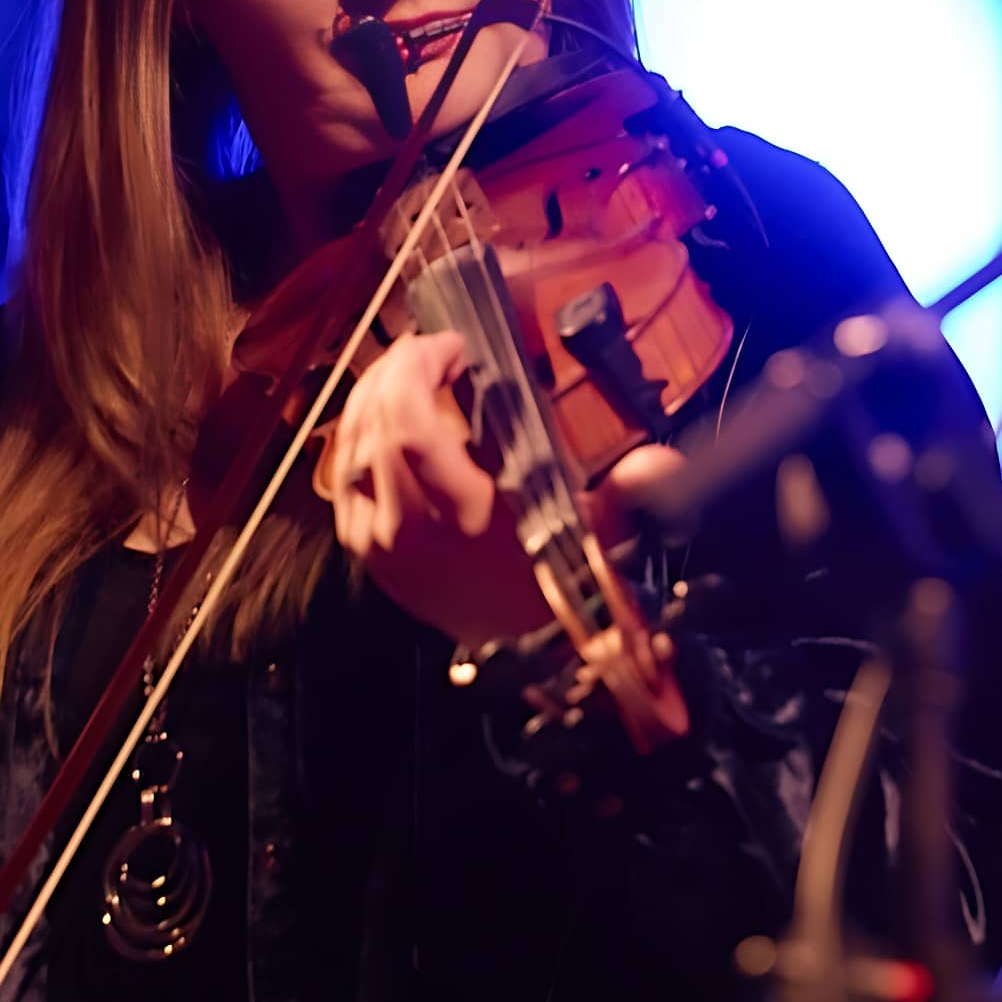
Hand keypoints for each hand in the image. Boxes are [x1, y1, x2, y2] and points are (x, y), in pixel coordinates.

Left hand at [318, 330, 690, 661]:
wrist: (522, 655)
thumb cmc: (554, 593)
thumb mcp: (595, 539)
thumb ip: (626, 495)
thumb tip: (660, 465)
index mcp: (456, 518)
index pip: (408, 423)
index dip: (418, 369)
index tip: (452, 346)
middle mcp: (403, 528)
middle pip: (373, 424)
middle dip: (395, 371)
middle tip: (428, 349)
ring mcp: (376, 541)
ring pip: (349, 447)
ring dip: (371, 399)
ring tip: (405, 373)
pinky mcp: (367, 551)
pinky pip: (342, 479)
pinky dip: (356, 438)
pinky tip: (378, 419)